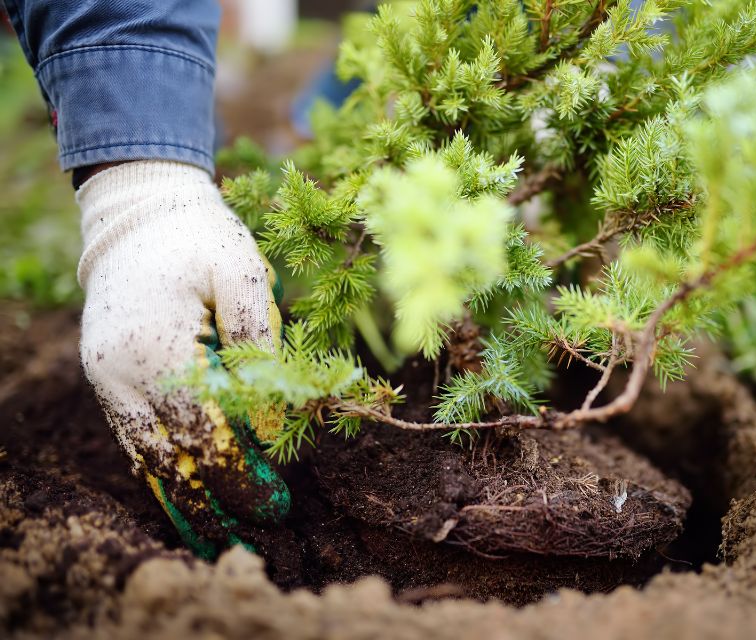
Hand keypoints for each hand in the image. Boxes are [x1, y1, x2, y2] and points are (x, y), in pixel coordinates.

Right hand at [77, 161, 289, 557]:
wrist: (138, 211)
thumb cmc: (201, 238)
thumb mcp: (242, 273)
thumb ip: (258, 341)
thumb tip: (272, 414)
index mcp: (156, 346)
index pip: (202, 432)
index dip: (239, 473)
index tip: (276, 502)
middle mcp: (120, 372)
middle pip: (169, 458)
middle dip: (215, 501)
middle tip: (257, 532)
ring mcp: (106, 377)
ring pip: (144, 457)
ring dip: (183, 501)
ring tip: (217, 539)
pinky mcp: (105, 377)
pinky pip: (133, 437)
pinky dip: (161, 471)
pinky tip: (185, 497)